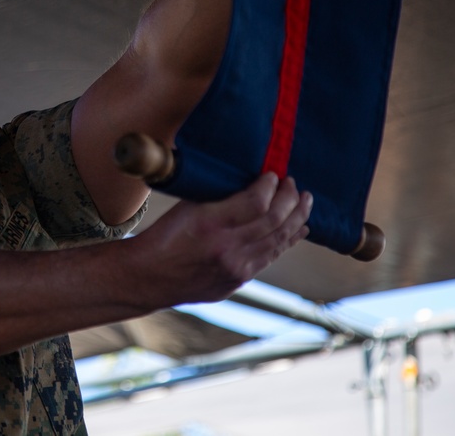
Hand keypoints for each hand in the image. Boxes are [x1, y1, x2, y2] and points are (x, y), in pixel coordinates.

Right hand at [129, 172, 311, 307]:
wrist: (148, 278)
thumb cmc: (163, 236)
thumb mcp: (186, 207)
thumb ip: (219, 196)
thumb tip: (251, 181)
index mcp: (209, 224)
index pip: (256, 201)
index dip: (270, 185)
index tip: (273, 174)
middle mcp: (226, 248)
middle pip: (274, 221)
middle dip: (290, 199)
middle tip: (294, 184)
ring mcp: (235, 268)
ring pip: (278, 241)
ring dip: (297, 219)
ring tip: (306, 202)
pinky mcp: (238, 281)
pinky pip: (270, 257)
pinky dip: (287, 241)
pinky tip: (298, 230)